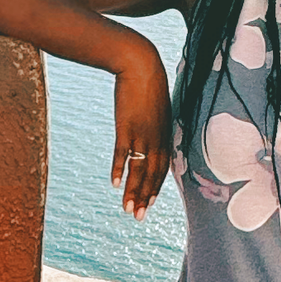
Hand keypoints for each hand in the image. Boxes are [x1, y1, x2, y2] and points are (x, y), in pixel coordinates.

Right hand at [111, 44, 174, 217]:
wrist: (141, 63)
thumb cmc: (148, 82)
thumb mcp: (156, 106)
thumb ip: (154, 122)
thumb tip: (150, 130)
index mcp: (165, 134)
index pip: (162, 168)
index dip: (155, 188)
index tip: (149, 204)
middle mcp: (157, 137)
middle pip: (152, 174)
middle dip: (145, 197)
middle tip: (139, 218)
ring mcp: (142, 132)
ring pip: (139, 168)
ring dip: (133, 191)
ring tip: (128, 210)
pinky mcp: (127, 125)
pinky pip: (123, 152)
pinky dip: (120, 168)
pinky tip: (115, 184)